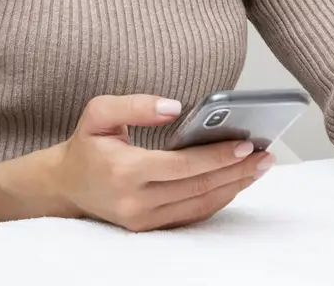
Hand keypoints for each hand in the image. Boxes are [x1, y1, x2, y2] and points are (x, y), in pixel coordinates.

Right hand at [50, 94, 273, 231]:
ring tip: (260, 166)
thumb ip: (135, 105)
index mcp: (124, 171)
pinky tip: (237, 181)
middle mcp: (135, 202)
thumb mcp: (99, 113)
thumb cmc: (88, 144)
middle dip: (236, 171)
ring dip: (234, 186)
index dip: (216, 156)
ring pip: (200, 205)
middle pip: (197, 187)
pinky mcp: (149, 228)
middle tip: (266, 154)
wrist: (66, 184)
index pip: (181, 166)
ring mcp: (143, 219)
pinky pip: (192, 215)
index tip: (245, 144)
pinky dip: (219, 199)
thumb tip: (174, 107)